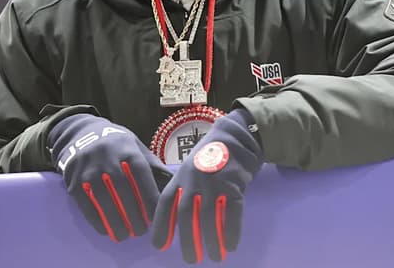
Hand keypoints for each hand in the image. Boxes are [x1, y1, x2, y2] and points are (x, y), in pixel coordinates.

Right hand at [47, 113, 171, 241]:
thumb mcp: (135, 146)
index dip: (149, 197)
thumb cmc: (117, 145)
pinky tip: (106, 230)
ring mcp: (89, 171)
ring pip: (104, 201)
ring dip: (115, 222)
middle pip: (123, 191)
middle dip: (133, 215)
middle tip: (141, 231)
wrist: (81, 134)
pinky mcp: (74, 182)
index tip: (155, 216)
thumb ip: (152, 165)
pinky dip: (97, 220)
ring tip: (124, 235)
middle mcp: (108, 159)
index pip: (141, 176)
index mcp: (127, 150)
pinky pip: (87, 205)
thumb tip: (173, 183)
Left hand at [151, 109, 262, 262]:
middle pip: (186, 214)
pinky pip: (233, 212)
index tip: (159, 246)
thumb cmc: (209, 156)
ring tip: (214, 257)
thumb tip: (174, 217)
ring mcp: (214, 182)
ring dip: (211, 240)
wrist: (234, 137)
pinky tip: (230, 246)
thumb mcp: (189, 169)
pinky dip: (231, 231)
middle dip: (188, 240)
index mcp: (180, 177)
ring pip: (209, 216)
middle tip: (191, 259)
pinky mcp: (234, 184)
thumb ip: (182, 189)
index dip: (161, 225)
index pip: (165, 203)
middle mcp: (194, 181)